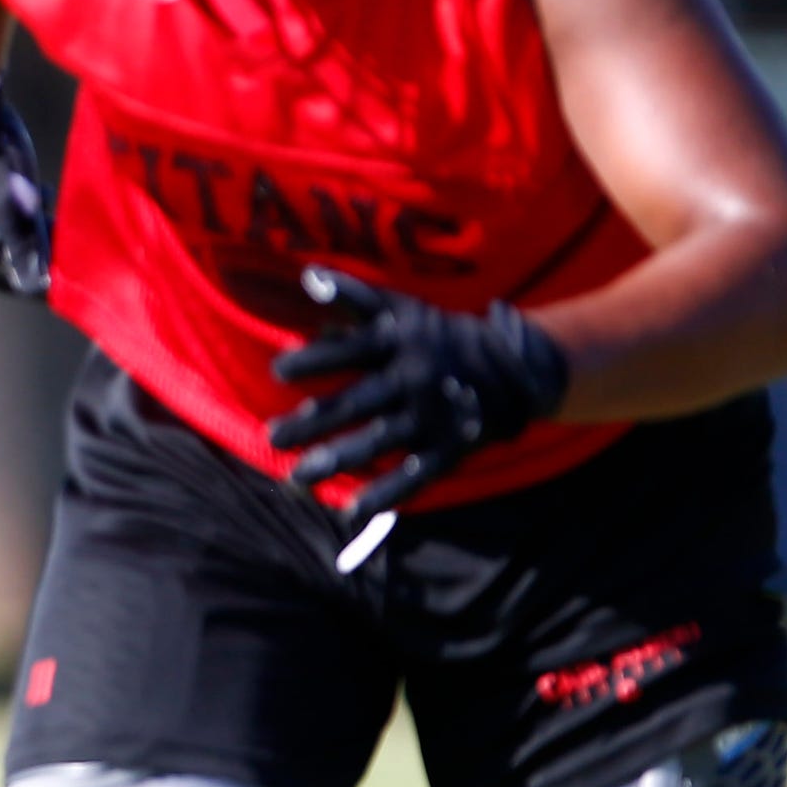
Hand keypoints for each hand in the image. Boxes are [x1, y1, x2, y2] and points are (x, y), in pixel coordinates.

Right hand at [0, 84, 50, 296]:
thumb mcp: (7, 205)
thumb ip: (23, 243)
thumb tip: (39, 280)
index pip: (2, 278)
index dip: (30, 278)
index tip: (57, 270)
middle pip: (6, 254)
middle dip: (35, 245)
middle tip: (58, 230)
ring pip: (8, 230)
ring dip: (33, 223)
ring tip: (50, 206)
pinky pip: (4, 209)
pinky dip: (24, 206)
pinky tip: (39, 190)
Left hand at [265, 268, 567, 518]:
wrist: (514, 364)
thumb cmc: (434, 333)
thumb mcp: (400, 307)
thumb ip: (353, 294)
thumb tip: (306, 277)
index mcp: (398, 340)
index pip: (352, 349)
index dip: (316, 359)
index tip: (278, 372)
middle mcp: (414, 377)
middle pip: (359, 401)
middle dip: (314, 421)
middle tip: (271, 437)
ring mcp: (432, 414)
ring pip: (380, 440)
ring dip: (338, 459)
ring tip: (297, 477)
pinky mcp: (450, 447)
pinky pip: (415, 474)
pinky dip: (385, 493)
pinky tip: (351, 509)